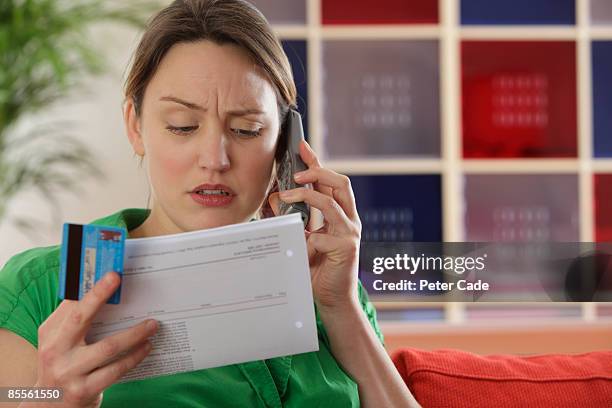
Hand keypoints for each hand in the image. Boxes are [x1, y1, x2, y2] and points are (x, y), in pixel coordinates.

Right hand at [34, 272, 157, 406]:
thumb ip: (77, 319)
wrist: (49, 406)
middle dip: (99, 296)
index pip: (71, 304)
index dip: (92, 288)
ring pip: (108, 347)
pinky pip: (115, 370)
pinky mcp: (83, 390)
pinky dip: (134, 357)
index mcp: (50, 333)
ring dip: (134, 334)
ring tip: (152, 325)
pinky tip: (146, 347)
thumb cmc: (63, 364)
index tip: (111, 273)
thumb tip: (106, 291)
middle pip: (81, 318)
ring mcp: (68, 372)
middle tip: (120, 279)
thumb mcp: (61, 341)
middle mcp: (55, 350)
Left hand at [269, 140, 361, 310]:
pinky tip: (300, 251)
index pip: (330, 182)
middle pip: (340, 183)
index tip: (302, 146)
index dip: (317, 162)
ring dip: (307, 197)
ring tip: (286, 198)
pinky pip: (320, 236)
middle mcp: (349, 220)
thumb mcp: (304, 239)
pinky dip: (305, 241)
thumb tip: (277, 199)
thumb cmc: (319, 269)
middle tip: (297, 173)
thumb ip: (296, 220)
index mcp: (340, 215)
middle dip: (318, 171)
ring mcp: (350, 233)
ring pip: (331, 202)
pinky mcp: (346, 248)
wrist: (334, 300)